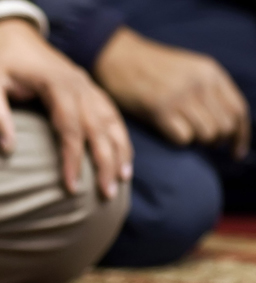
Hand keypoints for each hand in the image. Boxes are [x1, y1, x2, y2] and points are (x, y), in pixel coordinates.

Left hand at [0, 19, 132, 198]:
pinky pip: (110, 113)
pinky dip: (120, 136)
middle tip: (107, 194)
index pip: (70, 127)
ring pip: (111, 120)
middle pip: (98, 127)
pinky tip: (123, 157)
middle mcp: (78, 83)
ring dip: (119, 150)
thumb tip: (7, 150)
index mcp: (55, 83)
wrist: (6, 32)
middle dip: (105, 162)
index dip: (72, 159)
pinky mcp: (86, 87)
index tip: (71, 187)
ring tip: (122, 180)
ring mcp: (86, 84)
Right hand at [95, 27, 249, 157]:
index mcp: (210, 72)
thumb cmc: (149, 67)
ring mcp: (180, 96)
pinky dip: (178, 140)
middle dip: (215, 141)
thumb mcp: (187, 69)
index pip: (239, 110)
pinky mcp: (160, 109)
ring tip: (182, 134)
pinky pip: (183, 138)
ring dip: (196, 141)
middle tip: (200, 141)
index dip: (240, 136)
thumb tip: (224, 124)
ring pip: (206, 134)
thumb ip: (207, 89)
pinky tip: (167, 131)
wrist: (117, 56)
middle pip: (225, 127)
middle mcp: (200, 83)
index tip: (235, 152)